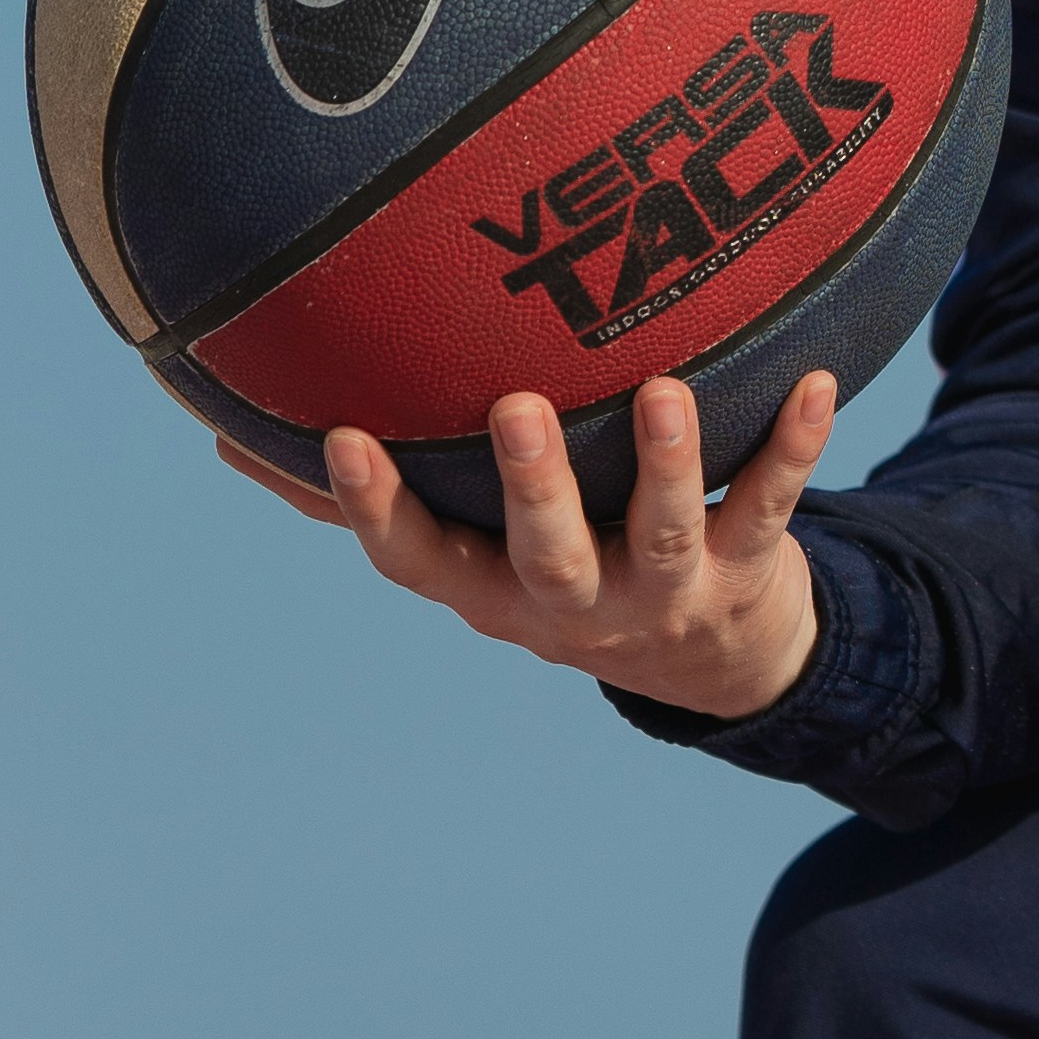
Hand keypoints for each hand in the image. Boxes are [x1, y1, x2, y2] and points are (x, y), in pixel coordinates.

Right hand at [216, 369, 834, 719]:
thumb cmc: (556, 566)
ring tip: (668, 390)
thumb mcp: (461, 550)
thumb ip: (354, 499)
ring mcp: (663, 589)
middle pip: (546, 551)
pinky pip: (774, 499)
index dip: (374, 506)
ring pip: (665, 528)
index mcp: (491, 591)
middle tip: (517, 407)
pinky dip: (796, 443)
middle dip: (533, 485)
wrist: (710, 658)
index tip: (341, 433)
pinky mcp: (747, 562)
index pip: (418, 559)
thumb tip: (221, 433)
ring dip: (669, 462)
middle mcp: (574, 600)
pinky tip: (818, 380)